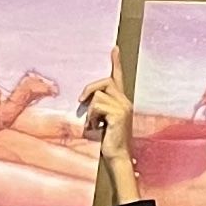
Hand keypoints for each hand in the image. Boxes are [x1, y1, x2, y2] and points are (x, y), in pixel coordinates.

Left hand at [79, 48, 132, 162]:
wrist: (117, 156)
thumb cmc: (106, 141)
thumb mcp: (99, 121)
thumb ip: (96, 108)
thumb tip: (84, 100)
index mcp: (121, 102)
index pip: (118, 78)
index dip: (116, 63)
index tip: (114, 49)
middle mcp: (125, 101)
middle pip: (105, 82)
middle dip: (90, 89)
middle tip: (80, 102)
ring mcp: (124, 107)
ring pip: (98, 96)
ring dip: (90, 112)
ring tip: (94, 125)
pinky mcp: (119, 114)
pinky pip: (97, 107)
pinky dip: (91, 118)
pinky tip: (96, 129)